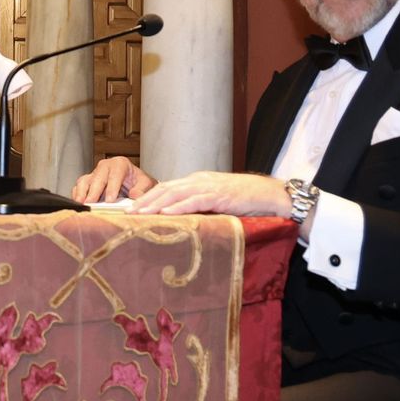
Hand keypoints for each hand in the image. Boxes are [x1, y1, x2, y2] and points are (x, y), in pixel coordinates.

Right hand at [72, 157, 157, 203]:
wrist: (133, 183)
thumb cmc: (139, 182)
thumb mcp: (146, 183)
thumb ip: (142, 189)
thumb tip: (135, 195)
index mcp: (119, 164)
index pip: (115, 175)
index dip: (112, 187)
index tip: (110, 200)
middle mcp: (105, 167)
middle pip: (97, 178)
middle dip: (94, 192)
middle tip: (91, 203)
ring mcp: (94, 174)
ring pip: (85, 181)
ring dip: (82, 193)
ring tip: (81, 204)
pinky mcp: (87, 182)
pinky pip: (79, 187)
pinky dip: (77, 196)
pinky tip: (78, 205)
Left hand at [128, 171, 290, 217]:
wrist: (272, 194)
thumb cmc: (246, 200)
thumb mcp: (217, 201)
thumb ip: (199, 206)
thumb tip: (180, 219)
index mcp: (197, 181)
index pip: (167, 188)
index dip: (148, 197)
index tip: (132, 208)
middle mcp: (200, 181)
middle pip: (166, 188)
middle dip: (145, 200)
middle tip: (127, 212)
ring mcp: (210, 187)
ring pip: (177, 193)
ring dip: (156, 203)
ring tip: (140, 213)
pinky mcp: (221, 196)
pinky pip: (196, 200)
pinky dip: (180, 206)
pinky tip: (166, 212)